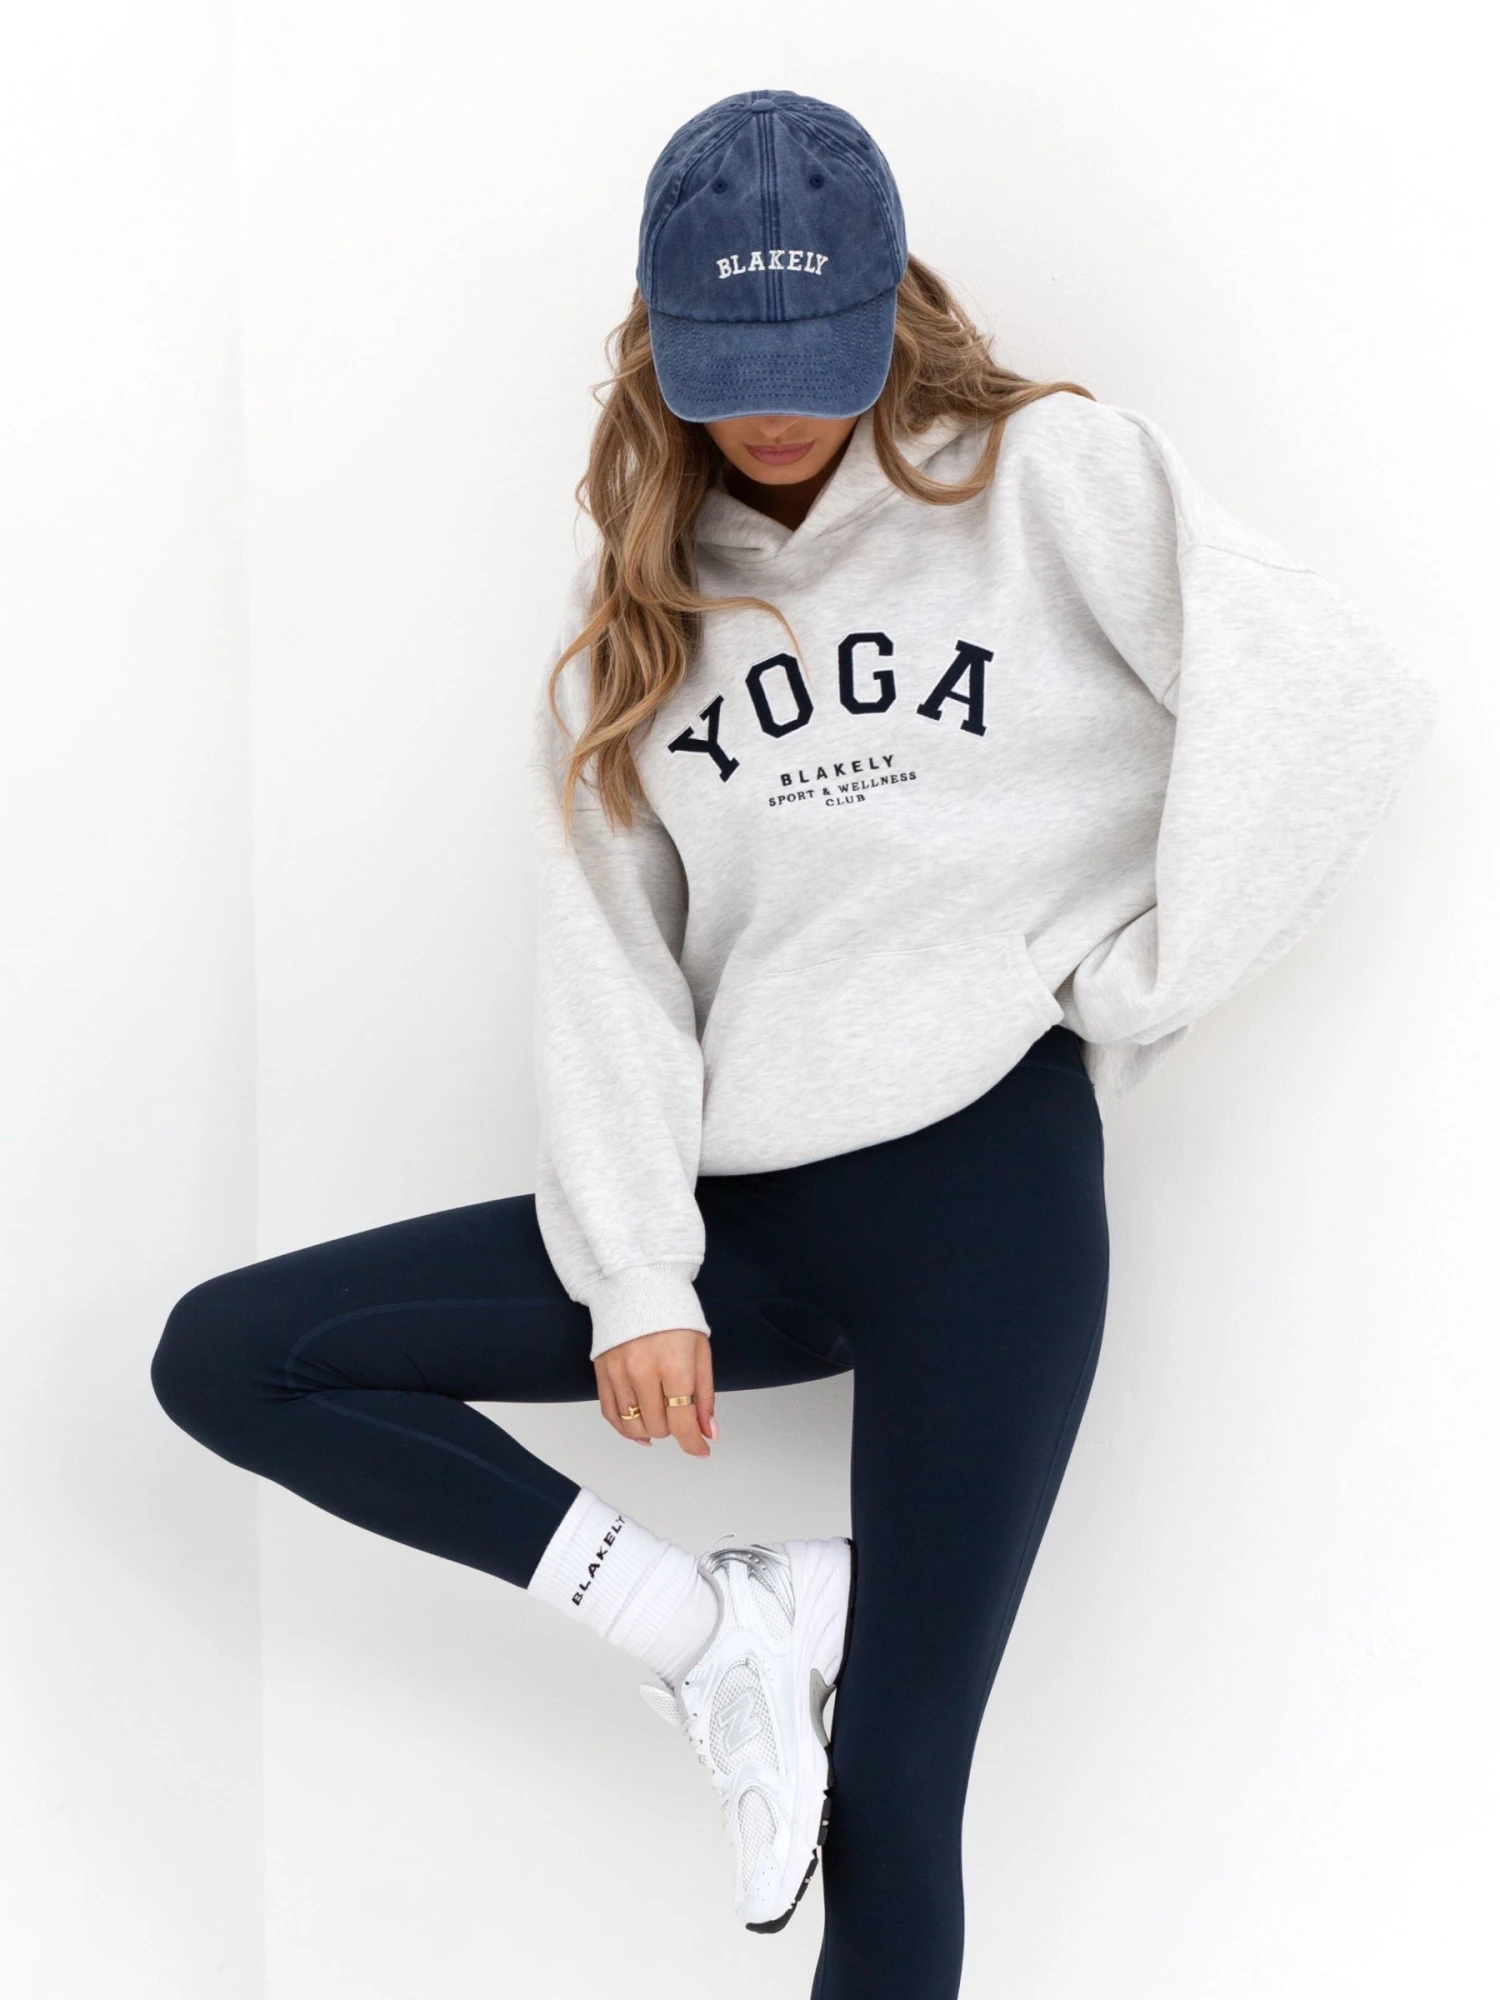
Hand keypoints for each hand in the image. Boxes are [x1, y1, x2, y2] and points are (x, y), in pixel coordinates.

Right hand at [595, 1328, 715, 1456]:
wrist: (639, 1285)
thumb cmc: (674, 1316)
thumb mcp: (700, 1351)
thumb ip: (704, 1395)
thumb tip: (707, 1432)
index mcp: (674, 1364)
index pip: (682, 1421)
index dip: (693, 1443)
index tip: (701, 1450)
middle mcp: (642, 1371)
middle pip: (659, 1426)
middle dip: (675, 1428)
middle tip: (681, 1413)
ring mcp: (619, 1372)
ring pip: (634, 1426)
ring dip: (652, 1430)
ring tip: (662, 1418)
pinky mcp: (602, 1372)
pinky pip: (611, 1414)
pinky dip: (626, 1428)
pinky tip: (640, 1429)